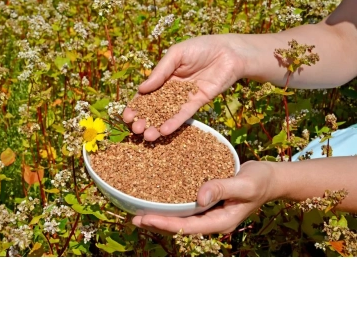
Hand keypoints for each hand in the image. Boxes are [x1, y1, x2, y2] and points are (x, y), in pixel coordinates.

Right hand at [122, 35, 245, 140]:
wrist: (229, 51)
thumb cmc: (201, 47)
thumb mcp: (176, 55)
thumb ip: (160, 72)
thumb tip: (141, 89)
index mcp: (164, 76)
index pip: (146, 93)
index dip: (136, 105)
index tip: (126, 116)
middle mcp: (172, 89)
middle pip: (155, 107)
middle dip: (144, 119)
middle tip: (135, 129)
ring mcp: (185, 97)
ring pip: (168, 113)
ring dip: (157, 125)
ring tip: (147, 136)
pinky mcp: (198, 102)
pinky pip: (185, 114)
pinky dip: (175, 123)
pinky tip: (164, 131)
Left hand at [132, 161, 275, 234]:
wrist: (270, 178)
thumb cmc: (260, 180)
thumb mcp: (245, 184)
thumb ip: (222, 188)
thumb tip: (199, 197)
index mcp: (221, 221)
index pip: (189, 227)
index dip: (166, 224)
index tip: (146, 219)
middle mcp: (213, 219)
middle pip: (181, 226)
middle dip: (158, 223)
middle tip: (134, 218)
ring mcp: (211, 212)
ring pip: (182, 219)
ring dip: (162, 216)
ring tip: (140, 211)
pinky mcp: (209, 203)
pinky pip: (188, 207)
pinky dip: (172, 204)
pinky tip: (159, 197)